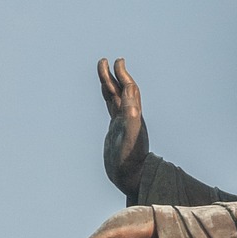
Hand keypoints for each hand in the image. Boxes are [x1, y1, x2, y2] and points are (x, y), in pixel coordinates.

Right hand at [99, 57, 149, 196]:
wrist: (132, 177)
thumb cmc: (131, 160)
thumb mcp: (131, 138)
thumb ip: (132, 118)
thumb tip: (131, 99)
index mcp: (133, 115)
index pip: (129, 89)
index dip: (123, 75)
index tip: (117, 61)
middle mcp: (129, 116)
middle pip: (120, 90)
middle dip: (113, 75)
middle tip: (105, 60)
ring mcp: (122, 123)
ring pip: (115, 98)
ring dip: (110, 84)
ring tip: (103, 71)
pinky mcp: (116, 131)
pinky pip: (112, 109)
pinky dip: (108, 98)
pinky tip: (106, 96)